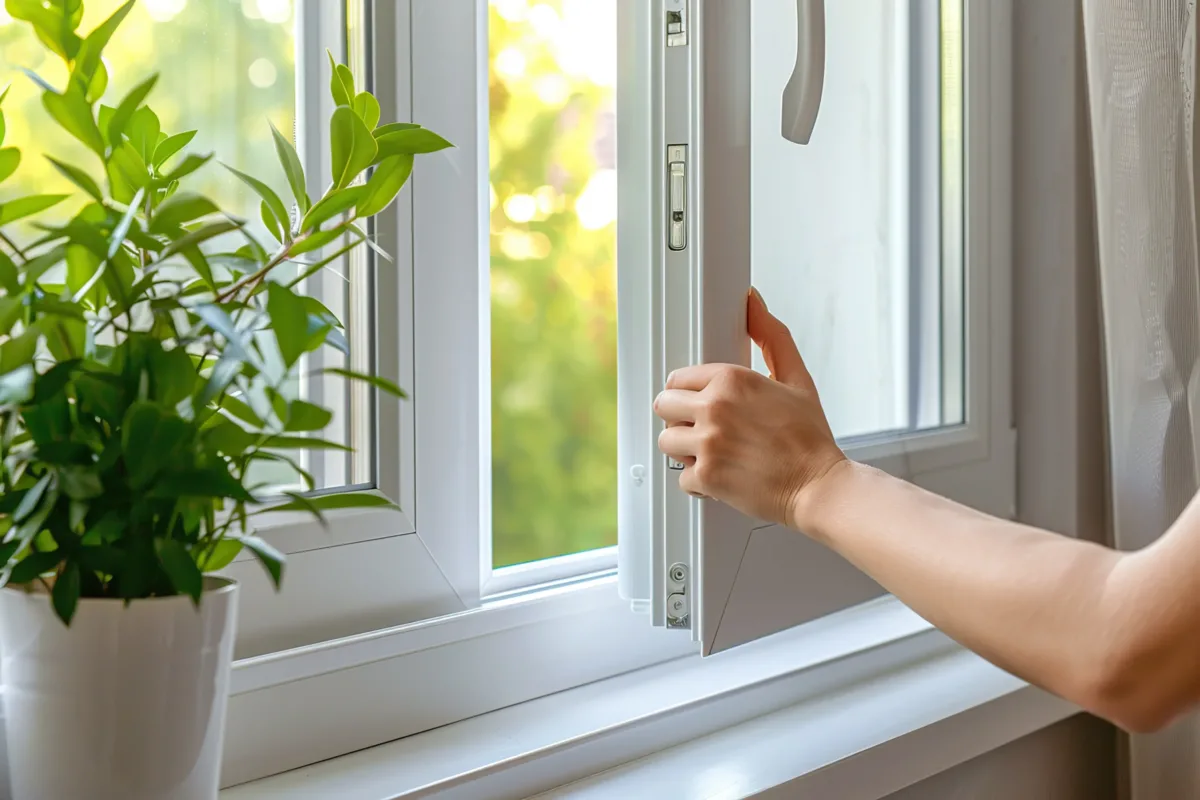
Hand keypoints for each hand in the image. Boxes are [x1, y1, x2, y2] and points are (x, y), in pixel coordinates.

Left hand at [653, 288, 846, 529]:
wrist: (818, 486)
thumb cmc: (809, 437)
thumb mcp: (796, 378)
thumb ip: (772, 338)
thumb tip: (754, 302)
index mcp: (731, 379)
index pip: (677, 380)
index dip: (688, 395)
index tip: (701, 406)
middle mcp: (714, 407)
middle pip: (662, 406)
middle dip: (680, 418)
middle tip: (703, 429)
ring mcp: (707, 443)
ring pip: (666, 441)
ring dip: (685, 450)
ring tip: (712, 453)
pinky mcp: (706, 476)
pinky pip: (681, 477)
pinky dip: (698, 482)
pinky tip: (720, 476)